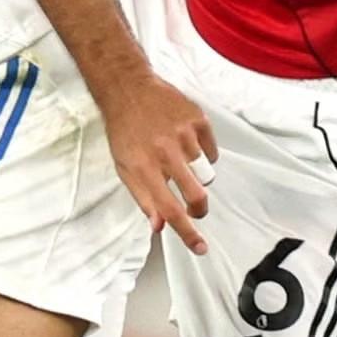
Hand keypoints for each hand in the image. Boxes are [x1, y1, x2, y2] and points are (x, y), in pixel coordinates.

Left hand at [97, 70, 219, 254]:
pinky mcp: (198, 119)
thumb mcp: (124, 167)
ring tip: (180, 158)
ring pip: (206, 172)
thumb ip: (143, 198)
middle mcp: (165, 151)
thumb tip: (159, 226)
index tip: (200, 248)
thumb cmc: (124, 131)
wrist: (129, 88)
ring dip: (196, 173)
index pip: (169, 208)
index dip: (187, 232)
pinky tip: (185, 141)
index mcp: (143, 166)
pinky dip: (203, 152)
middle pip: (197, 194)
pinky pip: (212, 150)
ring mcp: (184, 133)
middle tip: (194, 206)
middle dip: (199, 207)